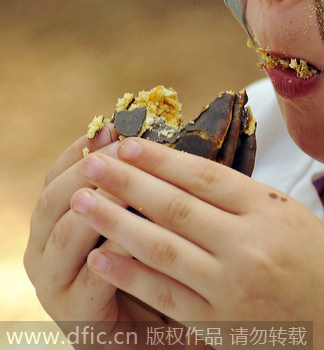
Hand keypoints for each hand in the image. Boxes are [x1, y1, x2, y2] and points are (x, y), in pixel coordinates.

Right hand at [24, 129, 166, 328]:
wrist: (149, 328)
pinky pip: (93, 277)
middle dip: (87, 170)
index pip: (57, 175)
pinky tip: (139, 235)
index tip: (113, 125)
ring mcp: (55, 284)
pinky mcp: (76, 314)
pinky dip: (115, 253)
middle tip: (118, 151)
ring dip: (98, 205)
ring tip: (125, 184)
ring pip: (66, 235)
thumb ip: (131, 183)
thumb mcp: (134, 216)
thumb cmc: (145, 263)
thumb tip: (141, 132)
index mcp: (53, 220)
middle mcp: (44, 250)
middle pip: (53, 200)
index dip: (83, 149)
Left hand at [70, 138, 323, 348]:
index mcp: (272, 211)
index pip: (205, 176)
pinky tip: (102, 254)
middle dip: (127, 181)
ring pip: (161, 248)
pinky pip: (164, 294)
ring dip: (116, 222)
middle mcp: (250, 246)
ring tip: (83, 201)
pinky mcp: (219, 325)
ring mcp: (231, 288)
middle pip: (175, 207)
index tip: (128, 142)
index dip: (161, 158)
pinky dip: (129, 274)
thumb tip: (186, 176)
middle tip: (92, 162)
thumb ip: (244, 200)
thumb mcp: (292, 216)